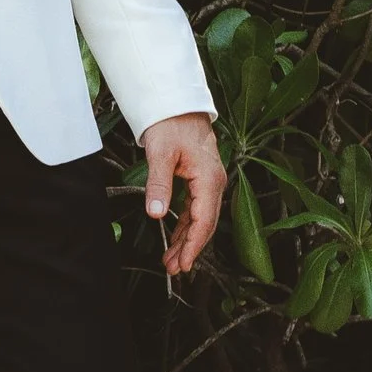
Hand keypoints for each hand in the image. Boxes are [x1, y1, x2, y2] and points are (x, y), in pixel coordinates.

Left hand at [142, 111, 223, 278]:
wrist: (177, 102)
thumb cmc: (171, 123)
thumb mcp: (160, 154)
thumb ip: (158, 184)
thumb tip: (156, 214)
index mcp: (209, 179)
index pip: (203, 221)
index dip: (193, 246)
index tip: (183, 264)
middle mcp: (215, 182)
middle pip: (205, 224)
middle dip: (190, 249)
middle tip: (174, 269)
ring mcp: (210, 181)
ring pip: (200, 219)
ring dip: (186, 240)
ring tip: (172, 260)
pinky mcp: (202, 179)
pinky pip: (196, 208)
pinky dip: (186, 225)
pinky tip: (176, 238)